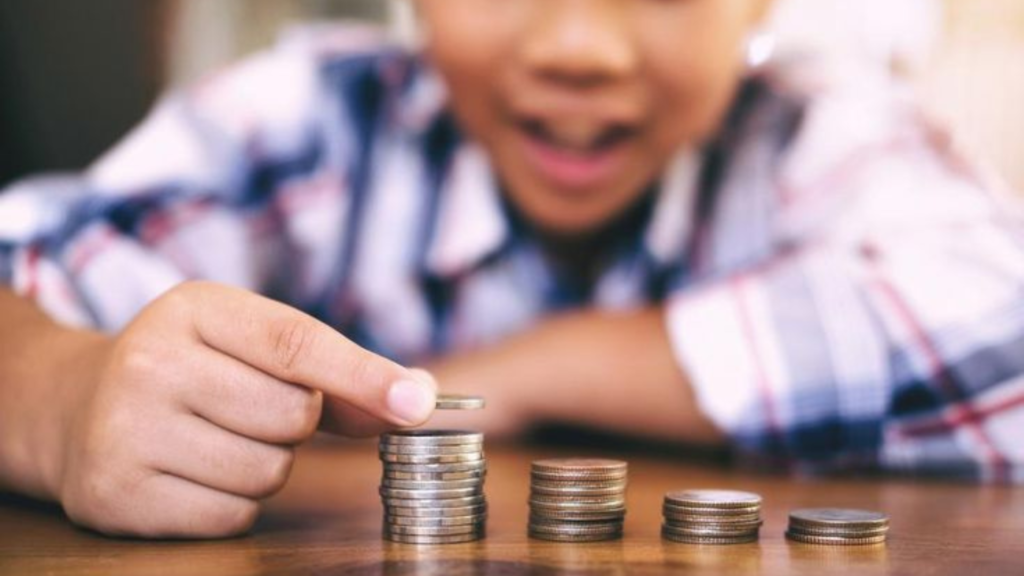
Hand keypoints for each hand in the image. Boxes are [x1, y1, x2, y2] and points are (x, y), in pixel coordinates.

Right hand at [54, 281, 435, 537]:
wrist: (77, 408)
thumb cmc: (193, 370)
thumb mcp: (251, 345)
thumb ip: (335, 372)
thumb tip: (416, 399)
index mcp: (194, 309)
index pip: (296, 343)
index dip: (363, 376)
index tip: (418, 404)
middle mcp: (150, 362)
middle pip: (292, 416)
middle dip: (293, 424)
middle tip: (248, 409)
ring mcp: (126, 430)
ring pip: (266, 472)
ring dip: (265, 465)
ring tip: (218, 438)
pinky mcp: (117, 494)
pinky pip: (231, 515)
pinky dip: (232, 504)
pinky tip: (195, 473)